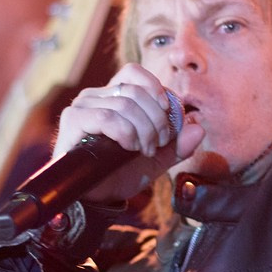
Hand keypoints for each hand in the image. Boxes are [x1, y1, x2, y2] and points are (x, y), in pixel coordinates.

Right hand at [53, 64, 203, 202]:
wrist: (97, 198)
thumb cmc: (121, 174)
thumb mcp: (157, 159)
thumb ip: (178, 145)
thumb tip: (198, 127)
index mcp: (112, 96)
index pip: (134, 73)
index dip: (156, 90)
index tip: (168, 116)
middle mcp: (95, 96)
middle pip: (135, 91)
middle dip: (156, 120)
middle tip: (158, 144)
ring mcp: (82, 106)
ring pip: (125, 105)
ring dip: (143, 131)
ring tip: (143, 151)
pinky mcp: (73, 120)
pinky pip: (107, 117)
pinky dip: (125, 133)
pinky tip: (129, 148)